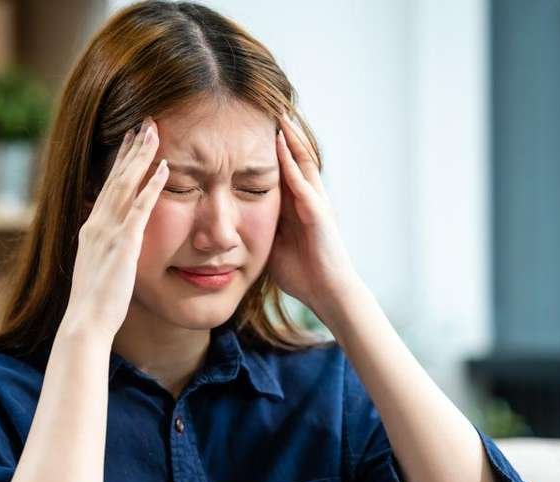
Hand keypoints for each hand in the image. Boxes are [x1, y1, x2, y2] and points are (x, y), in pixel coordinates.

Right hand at [62, 118, 168, 339]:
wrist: (86, 322)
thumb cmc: (95, 304)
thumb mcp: (100, 270)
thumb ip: (108, 252)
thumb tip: (116, 247)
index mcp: (91, 230)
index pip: (107, 187)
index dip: (120, 162)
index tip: (130, 141)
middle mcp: (96, 225)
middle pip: (115, 178)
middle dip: (130, 149)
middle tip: (143, 123)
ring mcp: (108, 233)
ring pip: (125, 185)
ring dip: (140, 157)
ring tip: (153, 132)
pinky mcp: (123, 245)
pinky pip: (140, 208)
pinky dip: (152, 186)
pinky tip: (164, 168)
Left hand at [267, 112, 362, 318]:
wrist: (327, 293)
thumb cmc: (301, 274)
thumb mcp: (271, 245)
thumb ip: (258, 229)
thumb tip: (232, 224)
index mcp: (296, 205)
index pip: (282, 168)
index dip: (270, 149)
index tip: (253, 129)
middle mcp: (308, 198)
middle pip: (296, 157)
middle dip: (284, 135)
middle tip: (270, 108)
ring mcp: (316, 203)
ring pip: (302, 162)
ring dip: (290, 140)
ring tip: (279, 115)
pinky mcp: (319, 213)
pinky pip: (303, 183)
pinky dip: (292, 163)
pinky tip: (280, 146)